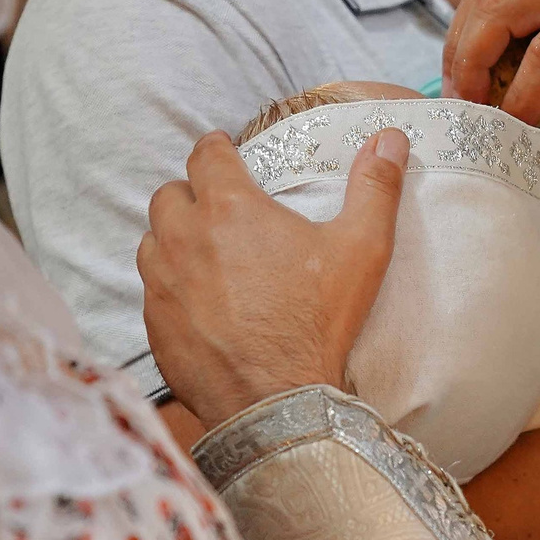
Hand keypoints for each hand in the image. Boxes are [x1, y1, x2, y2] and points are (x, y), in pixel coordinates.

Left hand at [139, 128, 407, 426]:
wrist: (276, 402)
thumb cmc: (317, 323)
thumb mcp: (361, 250)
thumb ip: (375, 187)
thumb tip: (389, 137)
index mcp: (229, 209)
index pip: (204, 155)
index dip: (214, 148)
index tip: (223, 150)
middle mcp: (184, 239)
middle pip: (169, 195)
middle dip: (191, 194)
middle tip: (218, 208)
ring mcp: (162, 283)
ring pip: (152, 240)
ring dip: (172, 237)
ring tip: (203, 251)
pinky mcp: (153, 324)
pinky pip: (150, 288)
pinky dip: (169, 284)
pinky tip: (197, 299)